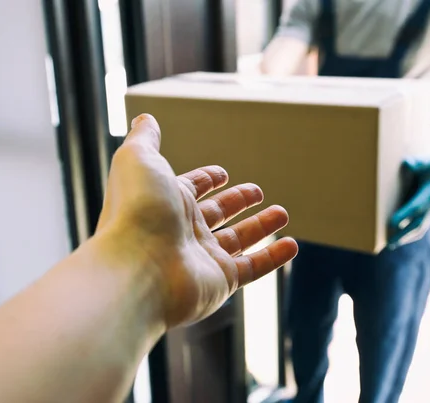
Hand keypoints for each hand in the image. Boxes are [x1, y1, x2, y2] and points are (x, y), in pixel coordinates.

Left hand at [94, 114, 297, 327]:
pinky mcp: (221, 281)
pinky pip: (253, 268)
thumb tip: (145, 117)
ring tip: (283, 212)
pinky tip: (292, 246)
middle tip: (257, 191)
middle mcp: (182, 230)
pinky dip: (273, 258)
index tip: (223, 173)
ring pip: (238, 240)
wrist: (139, 268)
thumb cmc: (138, 209)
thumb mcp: (139, 158)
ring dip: (261, 226)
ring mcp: (201, 257)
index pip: (190, 188)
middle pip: (216, 213)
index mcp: (165, 200)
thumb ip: (145, 138)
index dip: (205, 179)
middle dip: (237, 200)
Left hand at [388, 151, 429, 247]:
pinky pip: (419, 228)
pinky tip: (396, 241)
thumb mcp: (428, 161)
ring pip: (419, 228)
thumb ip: (418, 163)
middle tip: (389, 243)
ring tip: (390, 245)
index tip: (392, 222)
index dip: (405, 214)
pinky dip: (409, 236)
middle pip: (418, 223)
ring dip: (405, 238)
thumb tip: (407, 163)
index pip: (416, 206)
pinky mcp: (426, 214)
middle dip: (404, 234)